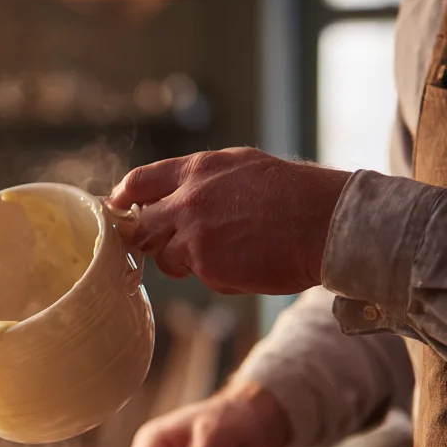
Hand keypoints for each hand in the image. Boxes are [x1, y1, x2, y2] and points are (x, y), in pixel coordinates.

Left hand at [108, 148, 349, 295]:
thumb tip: (169, 198)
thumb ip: (202, 182)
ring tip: (231, 250)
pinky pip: (199, 278)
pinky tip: (247, 264)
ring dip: (188, 262)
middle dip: (152, 241)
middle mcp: (189, 200)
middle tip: (178, 245)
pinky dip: (218, 277)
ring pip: (167, 259)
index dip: (122, 201)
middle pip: (142, 229)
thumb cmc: (295, 196)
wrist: (328, 222)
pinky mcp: (207, 266)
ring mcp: (195, 235)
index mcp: (197, 170)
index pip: (138, 183)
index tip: (118, 212)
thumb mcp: (242, 168)